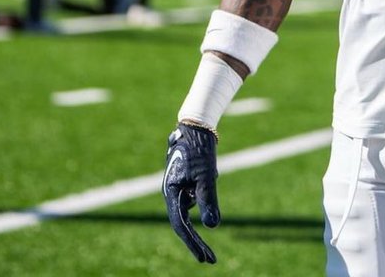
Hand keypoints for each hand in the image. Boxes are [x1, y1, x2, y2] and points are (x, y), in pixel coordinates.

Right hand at [163, 123, 220, 263]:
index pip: (181, 226)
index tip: (204, 258)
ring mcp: (177, 187)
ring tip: (209, 171)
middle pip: (183, 224)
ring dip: (204, 203)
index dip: (193, 244)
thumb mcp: (207, 176)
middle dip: (197, 241)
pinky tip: (209, 170)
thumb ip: (208, 200)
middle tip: (211, 259)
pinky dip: (204, 191)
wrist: (196, 126)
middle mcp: (171, 193)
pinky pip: (196, 194)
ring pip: (193, 206)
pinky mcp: (184, 181)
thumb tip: (213, 227)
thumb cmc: (200, 150)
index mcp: (170, 193)